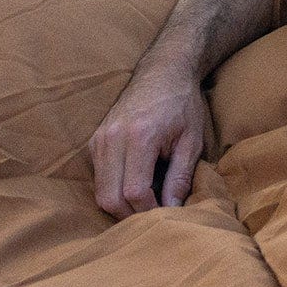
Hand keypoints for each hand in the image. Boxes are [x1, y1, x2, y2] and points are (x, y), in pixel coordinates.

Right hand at [90, 52, 208, 216]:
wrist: (164, 70)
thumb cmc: (183, 103)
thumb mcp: (191, 141)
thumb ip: (180, 178)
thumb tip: (172, 211)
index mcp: (140, 136)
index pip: (134, 191)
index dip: (148, 211)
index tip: (165, 215)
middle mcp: (113, 137)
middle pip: (109, 197)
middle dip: (131, 215)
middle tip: (154, 216)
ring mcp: (100, 138)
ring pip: (100, 191)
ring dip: (120, 205)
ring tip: (146, 203)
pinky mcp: (95, 139)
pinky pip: (98, 177)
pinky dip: (113, 189)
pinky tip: (134, 187)